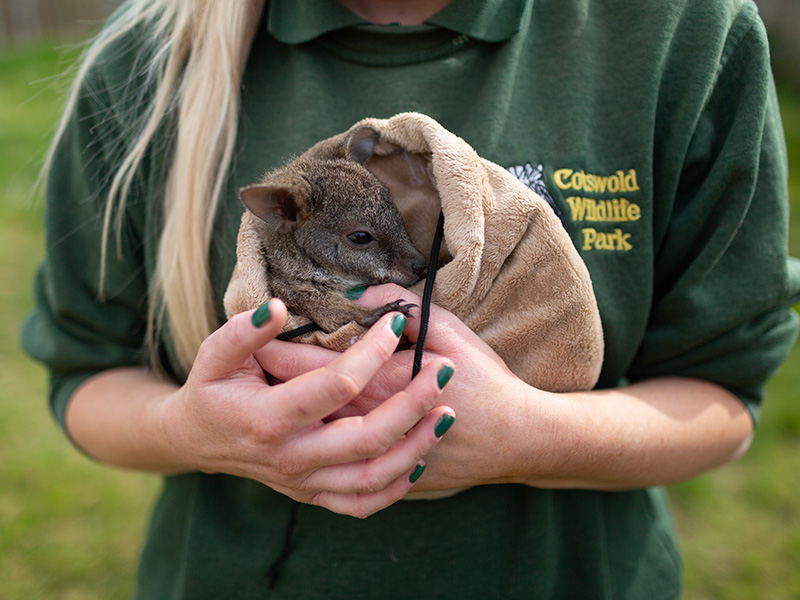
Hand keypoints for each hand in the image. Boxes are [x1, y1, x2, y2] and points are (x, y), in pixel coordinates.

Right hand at [158, 298, 455, 517]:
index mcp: (268, 418)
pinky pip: (362, 504)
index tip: (398, 322)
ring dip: (416, 447)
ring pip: (372, 477)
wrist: (196, 441)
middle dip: (413, 403)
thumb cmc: (210, 388)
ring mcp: (303, 483)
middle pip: (367, 437)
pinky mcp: (312, 496)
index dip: (372, 351)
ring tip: (448, 415)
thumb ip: (244, 331)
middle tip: (443, 370)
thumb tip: (277, 307)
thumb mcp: (215, 353)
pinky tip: (420, 458)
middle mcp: (290, 457)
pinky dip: (396, 487)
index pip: (336, 384)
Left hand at [258, 285, 543, 493]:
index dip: (276, 348)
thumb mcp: (450, 331)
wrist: (519, 437)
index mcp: (372, 387)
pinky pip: (340, 480)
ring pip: (311, 442)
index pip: (306, 367)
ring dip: (291, 419)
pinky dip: (319, 458)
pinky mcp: (385, 482)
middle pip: (299, 403)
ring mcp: (372, 460)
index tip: (257, 331)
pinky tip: (314, 443)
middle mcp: (361, 427)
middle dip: (270, 380)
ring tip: (272, 398)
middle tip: (249, 361)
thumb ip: (403, 310)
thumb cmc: (485, 380)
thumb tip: (359, 296)